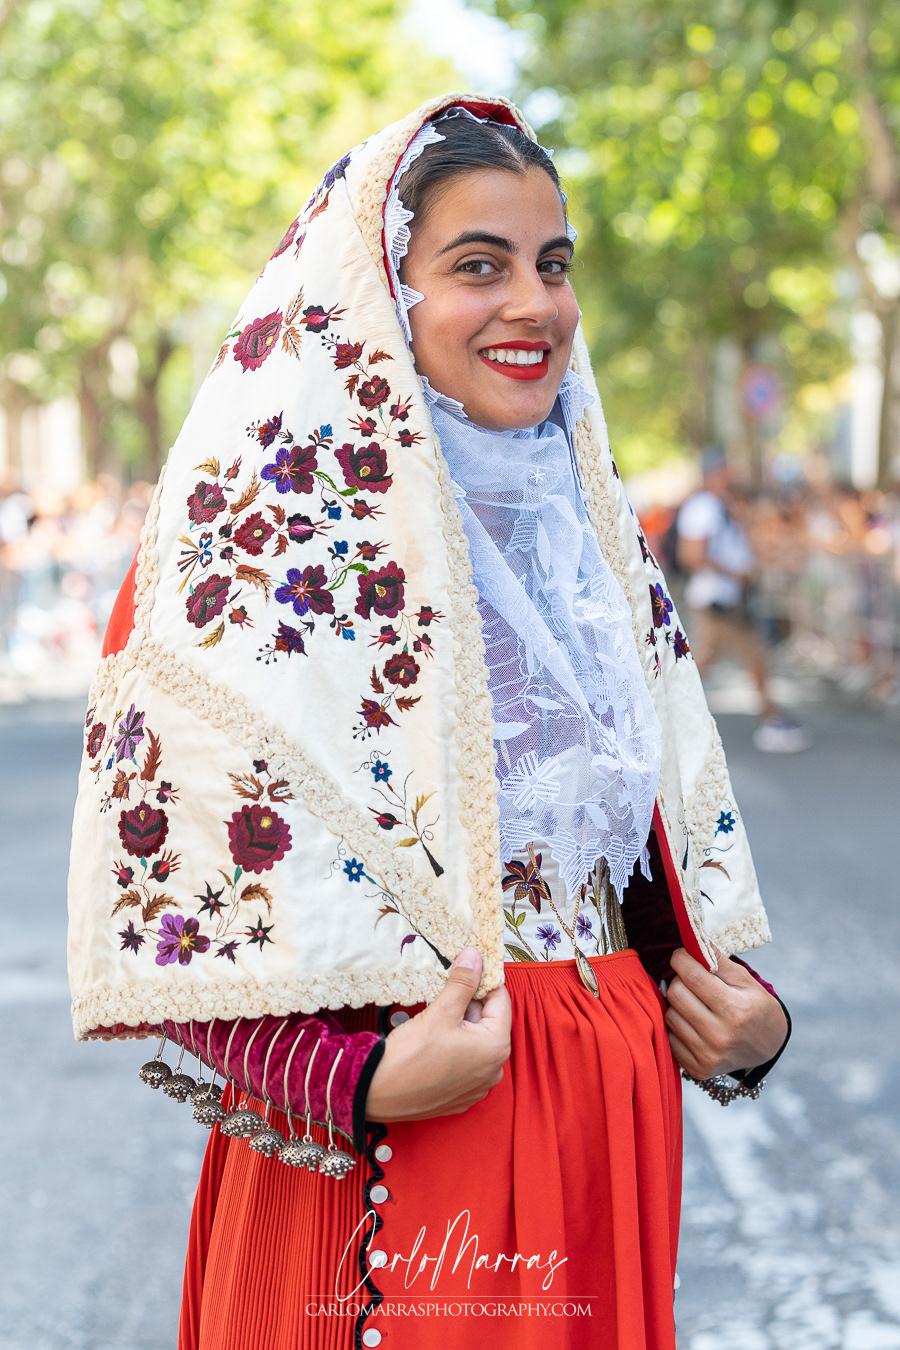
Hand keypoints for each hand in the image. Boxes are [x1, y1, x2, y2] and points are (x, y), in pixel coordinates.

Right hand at [365, 948, 511, 1121]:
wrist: (377, 1093)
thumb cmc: (409, 1058)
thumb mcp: (440, 1012)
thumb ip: (462, 983)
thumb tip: (475, 958)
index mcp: (495, 1048)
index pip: (501, 1000)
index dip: (484, 980)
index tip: (470, 966)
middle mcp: (493, 1070)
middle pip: (488, 1021)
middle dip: (470, 1003)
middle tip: (447, 990)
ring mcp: (477, 1086)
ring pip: (476, 1041)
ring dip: (461, 1024)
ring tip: (437, 1016)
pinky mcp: (460, 1095)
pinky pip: (465, 1062)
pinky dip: (455, 1047)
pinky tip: (434, 1040)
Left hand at [665, 946, 787, 1079]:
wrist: (767, 1048)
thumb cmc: (756, 1008)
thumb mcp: (746, 981)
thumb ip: (718, 960)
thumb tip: (693, 937)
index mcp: (735, 1010)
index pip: (692, 976)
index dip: (681, 959)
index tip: (682, 955)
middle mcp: (720, 1036)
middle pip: (676, 994)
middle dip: (679, 980)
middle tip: (691, 979)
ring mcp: (707, 1056)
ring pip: (669, 1015)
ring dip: (677, 1004)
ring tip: (695, 1002)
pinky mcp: (697, 1069)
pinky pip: (669, 1038)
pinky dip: (677, 1026)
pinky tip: (692, 1022)